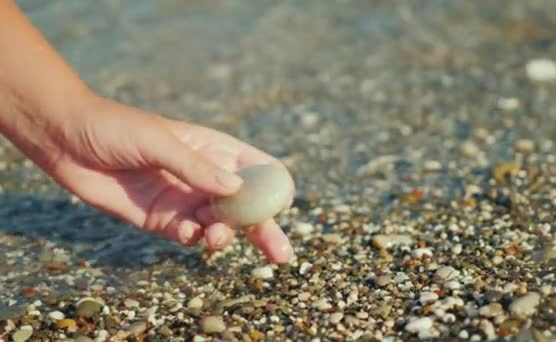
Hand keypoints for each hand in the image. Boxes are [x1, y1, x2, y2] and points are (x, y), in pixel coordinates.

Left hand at [46, 96, 294, 262]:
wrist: (66, 140)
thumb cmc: (116, 128)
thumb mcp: (158, 142)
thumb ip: (195, 167)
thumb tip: (236, 189)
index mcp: (215, 150)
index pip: (258, 170)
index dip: (272, 188)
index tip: (278, 204)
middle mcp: (206, 178)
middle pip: (246, 207)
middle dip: (264, 229)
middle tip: (281, 255)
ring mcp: (185, 200)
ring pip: (220, 226)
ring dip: (224, 236)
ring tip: (215, 238)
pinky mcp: (162, 220)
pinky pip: (188, 236)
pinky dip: (193, 239)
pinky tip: (187, 233)